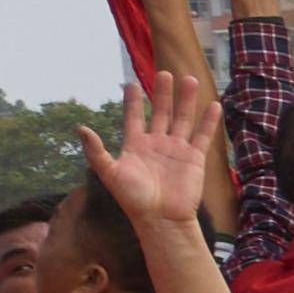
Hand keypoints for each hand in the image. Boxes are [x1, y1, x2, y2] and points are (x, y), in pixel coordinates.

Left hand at [81, 56, 215, 236]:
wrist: (161, 219)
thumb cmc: (133, 199)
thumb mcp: (109, 173)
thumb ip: (96, 151)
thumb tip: (80, 128)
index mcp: (135, 145)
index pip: (134, 117)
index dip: (133, 102)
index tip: (130, 83)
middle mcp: (156, 144)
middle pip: (160, 112)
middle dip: (162, 93)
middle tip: (164, 73)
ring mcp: (176, 149)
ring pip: (182, 118)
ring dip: (186, 100)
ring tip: (189, 78)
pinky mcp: (194, 158)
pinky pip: (202, 135)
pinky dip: (208, 120)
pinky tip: (212, 104)